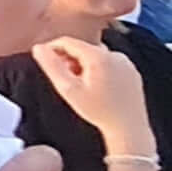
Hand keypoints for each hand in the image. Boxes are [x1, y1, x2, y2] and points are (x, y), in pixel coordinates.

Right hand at [33, 37, 154, 157]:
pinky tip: (98, 88)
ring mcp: (126, 62)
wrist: (128, 128)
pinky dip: (100, 70)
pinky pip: (111, 63)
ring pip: (97, 55)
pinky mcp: (133, 71)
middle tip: (64, 79)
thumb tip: (38, 48)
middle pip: (83, 48)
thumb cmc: (98, 112)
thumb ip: (52, 67)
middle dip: (70, 59)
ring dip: (85, 65)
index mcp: (98, 56)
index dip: (53, 48)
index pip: (69, 42)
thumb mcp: (69, 90)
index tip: (45, 60)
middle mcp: (114, 54)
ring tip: (81, 86)